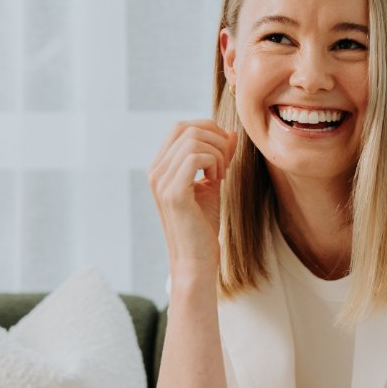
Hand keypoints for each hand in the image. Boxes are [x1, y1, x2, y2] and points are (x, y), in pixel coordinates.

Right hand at [147, 119, 237, 268]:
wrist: (196, 260)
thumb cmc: (202, 225)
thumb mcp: (212, 183)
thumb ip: (218, 157)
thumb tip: (231, 133)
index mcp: (160, 168)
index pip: (181, 127)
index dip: (208, 130)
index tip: (225, 151)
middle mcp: (155, 172)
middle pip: (187, 129)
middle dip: (215, 140)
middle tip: (226, 165)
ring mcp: (161, 182)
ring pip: (193, 141)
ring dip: (217, 154)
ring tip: (221, 175)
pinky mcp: (174, 194)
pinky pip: (195, 158)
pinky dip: (213, 163)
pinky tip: (217, 180)